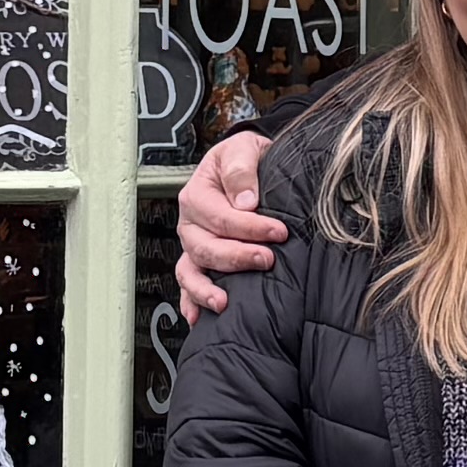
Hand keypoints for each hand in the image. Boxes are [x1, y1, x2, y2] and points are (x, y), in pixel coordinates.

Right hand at [172, 130, 284, 321]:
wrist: (245, 164)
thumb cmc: (243, 158)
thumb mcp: (243, 148)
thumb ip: (241, 169)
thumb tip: (246, 200)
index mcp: (197, 194)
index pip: (220, 217)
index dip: (250, 227)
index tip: (279, 231)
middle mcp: (190, 223)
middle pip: (205, 247)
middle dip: (236, 257)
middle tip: (267, 259)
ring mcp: (192, 244)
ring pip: (190, 270)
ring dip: (205, 289)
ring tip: (224, 301)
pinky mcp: (198, 260)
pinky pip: (187, 284)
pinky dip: (190, 302)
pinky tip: (198, 317)